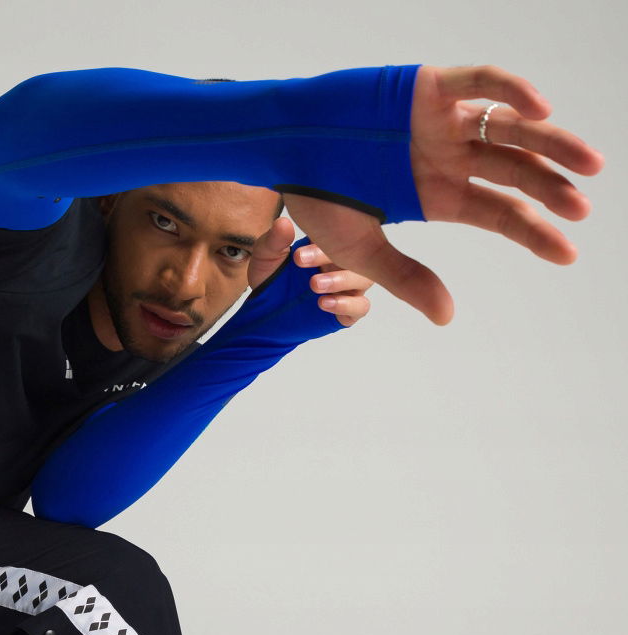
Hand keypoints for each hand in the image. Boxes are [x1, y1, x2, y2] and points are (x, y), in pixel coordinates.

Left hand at [249, 219, 373, 327]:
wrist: (263, 311)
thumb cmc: (270, 277)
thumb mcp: (266, 256)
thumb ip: (275, 241)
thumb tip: (283, 223)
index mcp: (329, 242)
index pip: (341, 231)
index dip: (327, 237)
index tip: (300, 252)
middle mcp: (343, 261)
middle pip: (358, 253)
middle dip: (335, 257)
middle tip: (303, 261)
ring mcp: (348, 286)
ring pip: (364, 278)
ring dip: (341, 280)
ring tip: (314, 285)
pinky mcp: (347, 310)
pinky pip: (360, 306)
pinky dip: (346, 304)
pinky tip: (324, 303)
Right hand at [282, 65, 603, 324]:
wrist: (281, 150)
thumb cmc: (315, 198)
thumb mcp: (361, 251)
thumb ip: (406, 280)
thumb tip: (447, 318)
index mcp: (439, 195)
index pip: (500, 213)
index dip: (536, 231)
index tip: (568, 253)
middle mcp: (449, 156)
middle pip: (516, 169)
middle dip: (553, 187)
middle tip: (583, 209)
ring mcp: (443, 120)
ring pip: (510, 126)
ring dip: (551, 141)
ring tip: (586, 163)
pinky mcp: (430, 86)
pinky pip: (480, 82)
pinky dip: (511, 89)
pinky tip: (539, 107)